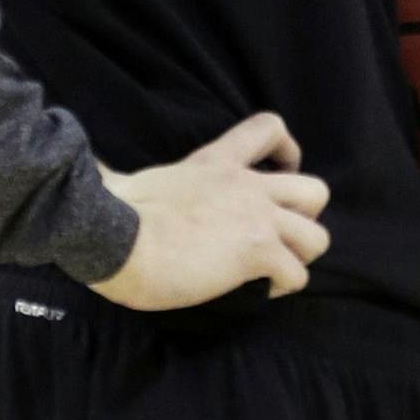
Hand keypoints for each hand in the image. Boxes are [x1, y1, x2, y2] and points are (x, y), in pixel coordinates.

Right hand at [89, 112, 331, 310]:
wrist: (113, 237)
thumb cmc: (112, 212)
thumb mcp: (137, 178)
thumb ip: (142, 178)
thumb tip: (101, 177)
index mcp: (218, 162)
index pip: (269, 128)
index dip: (286, 149)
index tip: (280, 169)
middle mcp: (249, 186)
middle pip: (316, 191)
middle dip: (306, 217)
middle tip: (279, 235)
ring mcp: (258, 219)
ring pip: (317, 237)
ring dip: (301, 256)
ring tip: (275, 270)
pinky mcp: (257, 253)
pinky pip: (296, 274)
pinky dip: (285, 286)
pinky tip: (262, 291)